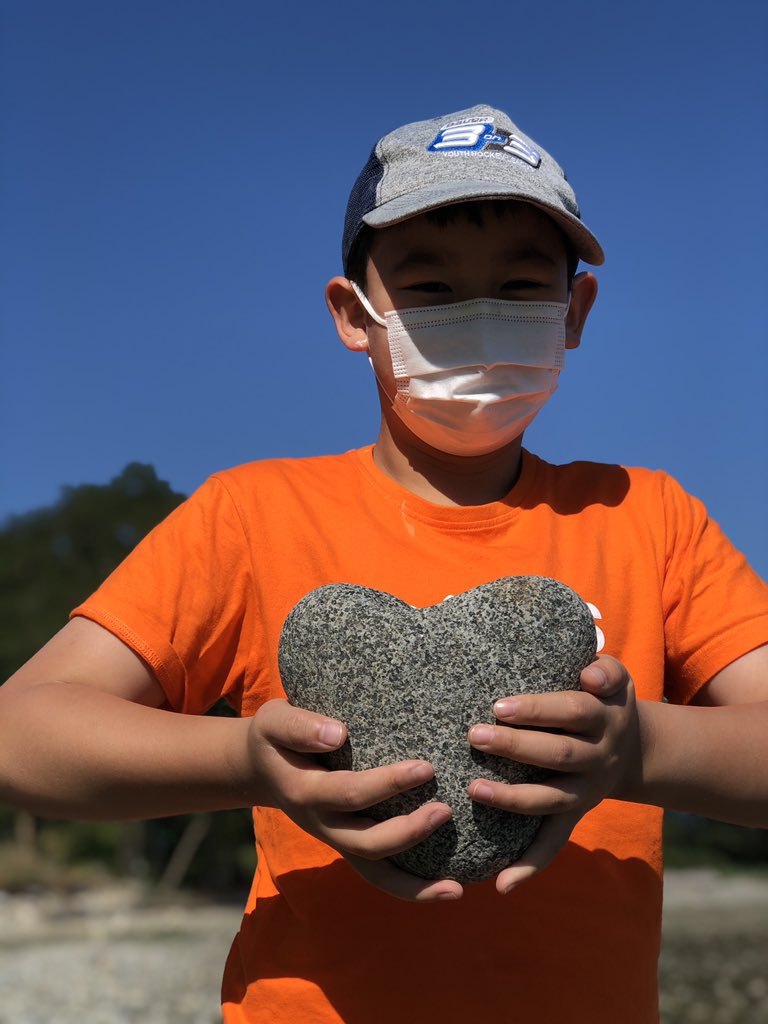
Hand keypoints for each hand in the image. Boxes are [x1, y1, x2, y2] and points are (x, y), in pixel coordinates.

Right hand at [246, 699, 461, 901]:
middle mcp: (320, 824)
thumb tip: (338, 734)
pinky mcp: (347, 844)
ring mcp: (334, 839)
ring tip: (456, 887)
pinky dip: (412, 889)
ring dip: (415, 882)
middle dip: (408, 831)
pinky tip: (449, 890)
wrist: (258, 766)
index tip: (425, 768)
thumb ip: (300, 726)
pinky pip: (379, 875)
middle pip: (365, 841)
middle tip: (446, 810)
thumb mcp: (274, 720)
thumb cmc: (274, 736)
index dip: (387, 784)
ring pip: (373, 872)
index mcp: (303, 791)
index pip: (349, 793)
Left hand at [466, 655, 639, 894]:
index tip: (499, 705)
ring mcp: (584, 793)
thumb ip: (606, 670)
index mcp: (603, 720)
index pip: (572, 712)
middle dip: (515, 747)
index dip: (538, 710)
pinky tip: (502, 885)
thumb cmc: (607, 702)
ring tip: (474, 789)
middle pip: (557, 755)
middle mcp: (596, 759)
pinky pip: (553, 845)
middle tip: (474, 736)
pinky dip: (529, 867)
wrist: (635, 749)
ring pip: (549, 801)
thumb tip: (590, 674)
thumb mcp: (618, 680)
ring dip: (512, 799)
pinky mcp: (573, 817)